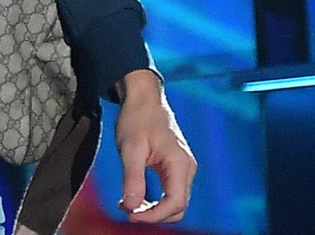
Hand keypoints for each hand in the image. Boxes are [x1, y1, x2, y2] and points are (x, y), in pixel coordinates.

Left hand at [115, 70, 195, 221]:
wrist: (143, 97)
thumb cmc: (138, 117)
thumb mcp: (131, 148)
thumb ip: (133, 179)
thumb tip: (132, 207)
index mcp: (179, 163)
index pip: (175, 204)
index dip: (153, 216)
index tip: (130, 214)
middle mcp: (187, 167)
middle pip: (177, 208)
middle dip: (153, 215)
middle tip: (127, 209)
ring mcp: (184, 167)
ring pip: (174, 202)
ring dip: (154, 210)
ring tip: (129, 204)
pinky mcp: (176, 166)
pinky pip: (170, 193)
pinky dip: (155, 201)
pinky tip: (137, 196)